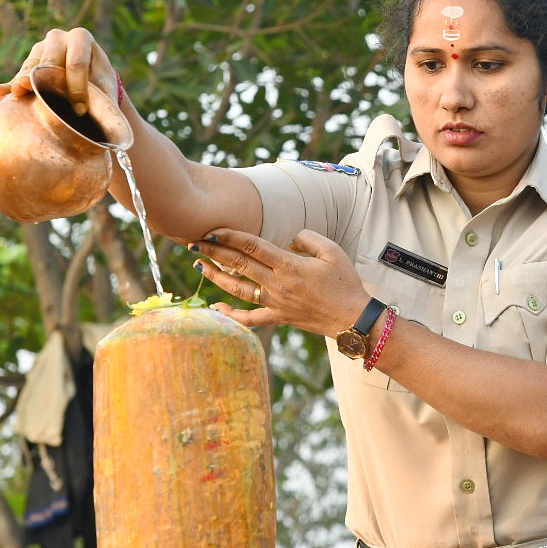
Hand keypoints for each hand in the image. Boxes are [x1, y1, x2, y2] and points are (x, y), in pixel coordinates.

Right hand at [0, 28, 120, 114]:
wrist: (92, 85)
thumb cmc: (103, 88)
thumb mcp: (106, 91)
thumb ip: (103, 100)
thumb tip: (95, 118)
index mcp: (81, 38)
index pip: (76, 63)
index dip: (78, 88)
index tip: (81, 111)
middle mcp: (58, 38)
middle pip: (49, 61)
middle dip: (46, 81)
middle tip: (45, 100)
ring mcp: (39, 49)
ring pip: (31, 68)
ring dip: (26, 83)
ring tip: (21, 95)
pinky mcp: (26, 65)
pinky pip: (16, 77)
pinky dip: (8, 87)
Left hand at [190, 228, 370, 336]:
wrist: (352, 318)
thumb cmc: (345, 283)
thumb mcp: (332, 251)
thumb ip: (307, 238)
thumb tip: (288, 239)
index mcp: (289, 266)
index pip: (252, 247)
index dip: (230, 236)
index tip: (212, 229)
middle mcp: (277, 285)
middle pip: (238, 265)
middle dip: (214, 251)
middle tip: (194, 241)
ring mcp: (275, 303)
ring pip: (237, 289)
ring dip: (215, 276)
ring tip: (198, 265)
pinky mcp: (278, 317)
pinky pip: (249, 318)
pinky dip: (230, 315)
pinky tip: (214, 307)